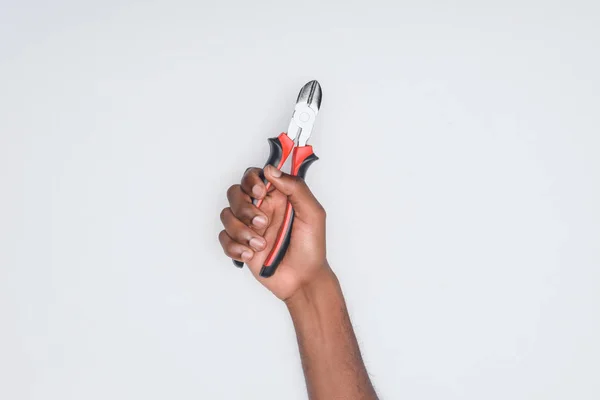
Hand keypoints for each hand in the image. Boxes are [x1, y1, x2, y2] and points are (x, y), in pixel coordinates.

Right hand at [219, 165, 328, 299]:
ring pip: (226, 216)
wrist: (303, 280)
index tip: (260, 193)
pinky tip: (250, 255)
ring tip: (260, 245)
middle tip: (262, 223)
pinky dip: (234, 247)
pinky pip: (223, 238)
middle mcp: (261, 209)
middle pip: (235, 193)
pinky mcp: (240, 245)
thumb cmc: (312, 248)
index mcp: (277, 198)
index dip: (251, 181)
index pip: (254, 177)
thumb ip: (295, 188)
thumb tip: (271, 170)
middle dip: (244, 208)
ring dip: (241, 231)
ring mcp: (249, 227)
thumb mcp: (313, 213)